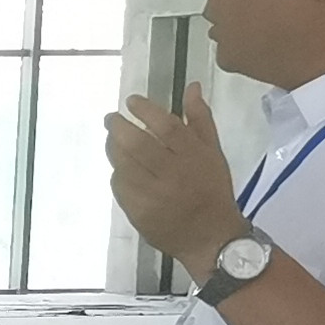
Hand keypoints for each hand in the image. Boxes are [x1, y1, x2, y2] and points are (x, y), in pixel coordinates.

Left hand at [105, 85, 248, 273]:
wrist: (211, 238)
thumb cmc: (212, 190)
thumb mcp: (213, 153)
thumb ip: (200, 119)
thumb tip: (191, 86)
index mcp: (194, 157)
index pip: (166, 127)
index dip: (146, 110)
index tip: (131, 101)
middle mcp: (173, 175)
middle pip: (137, 144)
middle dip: (118, 127)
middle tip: (111, 118)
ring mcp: (154, 196)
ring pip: (123, 165)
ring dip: (113, 148)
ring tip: (112, 139)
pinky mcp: (139, 214)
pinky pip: (119, 187)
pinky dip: (117, 173)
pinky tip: (121, 168)